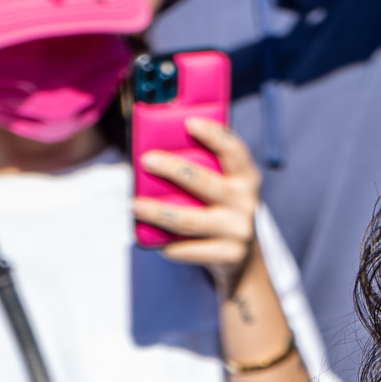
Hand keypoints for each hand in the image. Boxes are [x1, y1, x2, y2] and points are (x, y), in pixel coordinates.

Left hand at [133, 119, 261, 290]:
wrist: (244, 259)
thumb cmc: (222, 212)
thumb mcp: (224, 186)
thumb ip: (203, 169)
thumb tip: (157, 153)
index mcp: (246, 176)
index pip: (233, 149)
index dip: (213, 134)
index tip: (189, 122)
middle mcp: (246, 200)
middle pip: (204, 182)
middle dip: (173, 169)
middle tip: (146, 160)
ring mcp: (239, 229)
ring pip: (190, 219)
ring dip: (159, 212)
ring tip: (135, 205)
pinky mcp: (230, 254)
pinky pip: (191, 248)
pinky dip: (171, 246)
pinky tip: (157, 242)